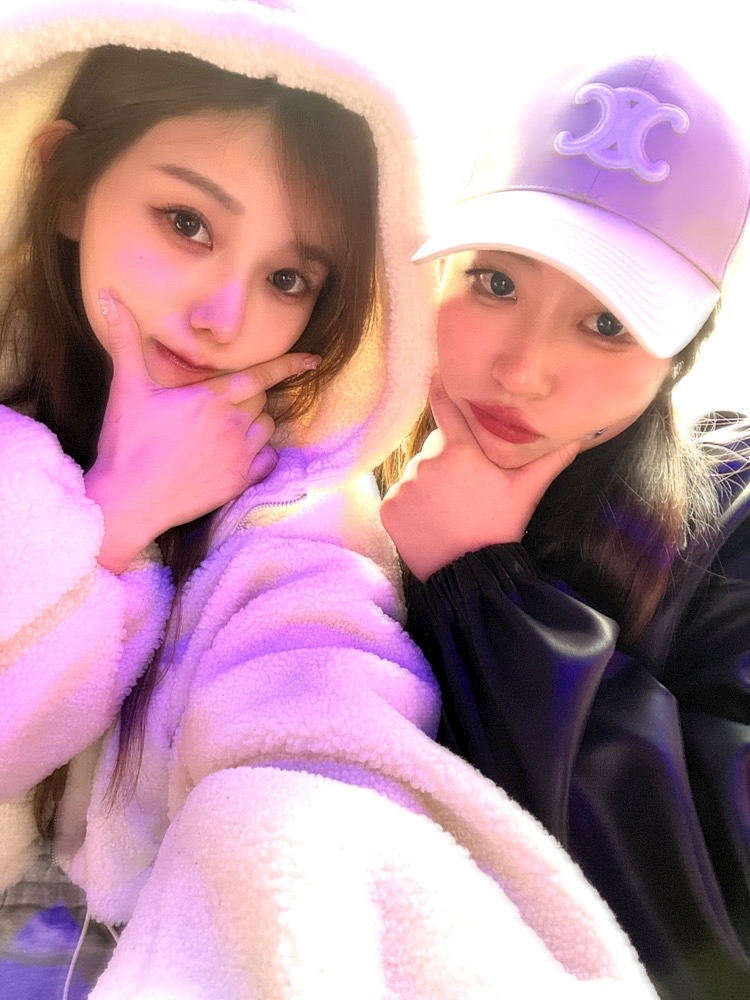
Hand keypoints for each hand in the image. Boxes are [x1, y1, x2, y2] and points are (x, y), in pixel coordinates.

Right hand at [84, 292, 318, 572]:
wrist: (128, 501)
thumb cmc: (127, 444)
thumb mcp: (125, 388)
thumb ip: (125, 340)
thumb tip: (110, 297)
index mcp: (211, 398)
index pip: (260, 375)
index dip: (288, 365)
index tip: (312, 360)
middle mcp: (232, 425)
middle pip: (260, 399)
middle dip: (247, 395)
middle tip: (217, 403)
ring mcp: (239, 456)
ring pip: (266, 427)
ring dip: (253, 422)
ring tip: (222, 427)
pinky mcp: (239, 482)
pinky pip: (268, 460)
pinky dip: (260, 454)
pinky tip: (237, 454)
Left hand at [380, 378, 578, 581]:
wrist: (468, 575)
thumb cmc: (498, 530)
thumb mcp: (525, 492)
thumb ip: (549, 459)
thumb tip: (578, 435)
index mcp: (458, 450)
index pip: (444, 405)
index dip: (441, 388)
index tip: (437, 375)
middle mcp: (426, 462)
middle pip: (435, 446)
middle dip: (449, 456)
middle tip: (467, 484)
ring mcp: (405, 485)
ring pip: (417, 471)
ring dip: (431, 481)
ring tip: (451, 507)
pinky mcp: (389, 507)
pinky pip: (400, 495)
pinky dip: (412, 504)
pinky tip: (432, 520)